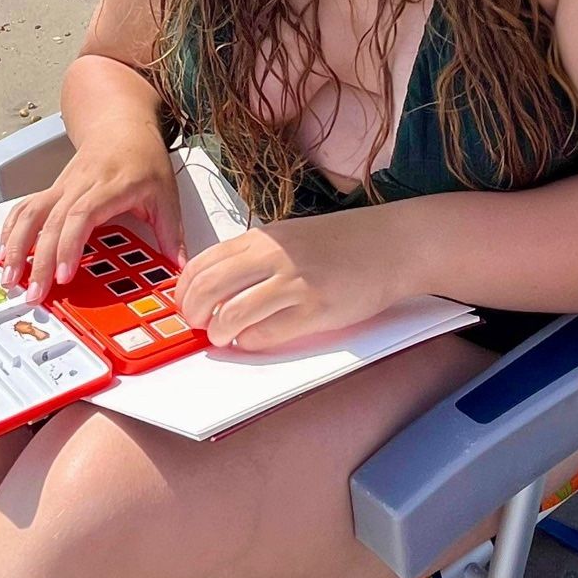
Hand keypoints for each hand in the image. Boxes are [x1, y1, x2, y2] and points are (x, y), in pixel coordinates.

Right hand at [0, 133, 184, 301]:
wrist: (121, 125)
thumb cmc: (142, 158)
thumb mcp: (166, 194)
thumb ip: (171, 233)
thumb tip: (179, 266)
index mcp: (110, 186)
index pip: (81, 216)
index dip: (69, 245)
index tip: (64, 274)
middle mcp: (80, 185)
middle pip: (51, 222)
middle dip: (39, 261)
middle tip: (35, 293)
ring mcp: (62, 186)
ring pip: (31, 214)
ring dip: (16, 246)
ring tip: (10, 277)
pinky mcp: (52, 189)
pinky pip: (25, 208)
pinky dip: (10, 230)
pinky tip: (3, 252)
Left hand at [174, 207, 406, 352]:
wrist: (393, 243)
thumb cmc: (344, 242)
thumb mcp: (291, 235)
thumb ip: (256, 255)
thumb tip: (218, 286)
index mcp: (264, 237)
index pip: (203, 262)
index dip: (185, 290)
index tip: (184, 305)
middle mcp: (275, 256)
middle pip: (209, 288)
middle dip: (194, 313)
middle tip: (198, 324)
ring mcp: (296, 282)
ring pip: (233, 314)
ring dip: (220, 332)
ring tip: (223, 337)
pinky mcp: (317, 309)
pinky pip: (269, 333)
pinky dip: (252, 342)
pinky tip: (254, 340)